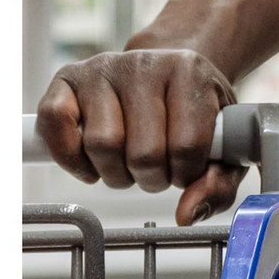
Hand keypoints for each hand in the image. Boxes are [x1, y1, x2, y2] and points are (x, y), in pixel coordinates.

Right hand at [36, 48, 243, 224]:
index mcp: (190, 72)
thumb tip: (186, 215)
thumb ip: (217, 185)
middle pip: (143, 153)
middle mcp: (144, 63)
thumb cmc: (194, 113)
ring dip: (115, 173)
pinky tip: (90, 161)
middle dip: (150, 178)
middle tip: (154, 168)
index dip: (184, 174)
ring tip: (127, 162)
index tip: (184, 168)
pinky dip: (69, 155)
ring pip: (103, 145)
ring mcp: (103, 67)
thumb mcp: (223, 146)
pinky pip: (55, 120)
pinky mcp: (70, 77)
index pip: (186, 146)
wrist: (169, 72)